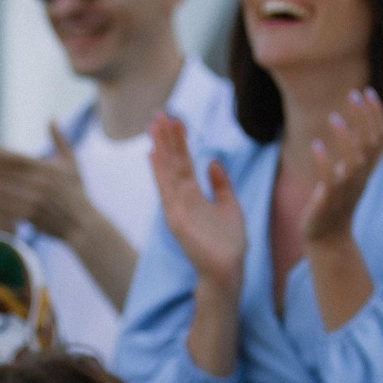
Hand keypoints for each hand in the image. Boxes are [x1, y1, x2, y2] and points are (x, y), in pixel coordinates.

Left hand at [0, 121, 94, 238]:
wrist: (83, 224)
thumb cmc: (77, 192)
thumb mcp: (71, 162)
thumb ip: (60, 139)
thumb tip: (51, 118)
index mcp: (46, 170)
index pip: (16, 159)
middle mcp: (38, 184)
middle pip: (5, 173)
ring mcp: (33, 201)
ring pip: (1, 189)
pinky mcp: (30, 216)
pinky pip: (4, 207)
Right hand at [150, 113, 245, 291]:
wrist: (228, 271)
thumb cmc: (229, 244)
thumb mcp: (230, 207)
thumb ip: (220, 185)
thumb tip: (212, 161)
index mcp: (193, 196)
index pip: (183, 163)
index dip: (179, 141)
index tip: (175, 119)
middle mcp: (181, 199)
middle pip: (172, 162)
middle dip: (166, 137)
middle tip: (159, 112)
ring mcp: (177, 208)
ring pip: (168, 171)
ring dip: (161, 147)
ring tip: (155, 124)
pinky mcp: (176, 219)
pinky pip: (166, 190)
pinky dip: (159, 172)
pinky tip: (153, 154)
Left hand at [299, 88, 382, 246]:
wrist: (328, 238)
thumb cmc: (336, 201)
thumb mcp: (350, 173)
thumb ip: (356, 150)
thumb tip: (357, 118)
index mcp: (367, 170)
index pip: (380, 138)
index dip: (377, 115)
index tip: (368, 91)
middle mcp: (361, 179)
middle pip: (370, 146)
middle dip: (364, 119)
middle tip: (353, 94)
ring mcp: (345, 191)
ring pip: (352, 163)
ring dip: (345, 138)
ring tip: (334, 117)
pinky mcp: (327, 203)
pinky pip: (329, 182)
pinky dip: (325, 163)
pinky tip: (316, 144)